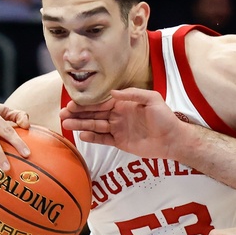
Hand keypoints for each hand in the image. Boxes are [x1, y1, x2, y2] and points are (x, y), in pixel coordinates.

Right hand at [60, 88, 183, 156]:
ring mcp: (118, 129)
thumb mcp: (153, 99)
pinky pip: (103, 139)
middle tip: (62, 114)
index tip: (72, 104)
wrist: (173, 139)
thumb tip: (112, 92)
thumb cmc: (165, 117)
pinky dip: (93, 137)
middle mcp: (119, 115)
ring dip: (81, 124)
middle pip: (94, 113)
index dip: (86, 103)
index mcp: (124, 103)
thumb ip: (133, 94)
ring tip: (66, 124)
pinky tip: (81, 135)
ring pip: (96, 126)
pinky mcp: (120, 142)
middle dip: (78, 113)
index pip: (101, 102)